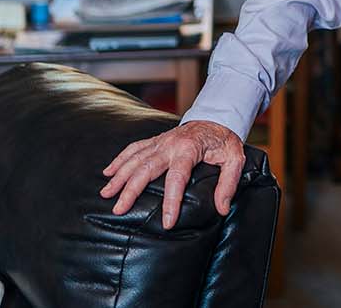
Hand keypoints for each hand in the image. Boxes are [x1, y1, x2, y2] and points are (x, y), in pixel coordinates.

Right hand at [100, 120, 244, 228]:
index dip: (171, 201)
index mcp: (189, 150)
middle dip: (131, 190)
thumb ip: (228, 184)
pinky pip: (134, 148)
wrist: (217, 118)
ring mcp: (160, 141)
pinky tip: (107, 172)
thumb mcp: (234, 159)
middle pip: (146, 169)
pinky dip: (119, 159)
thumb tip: (222, 208)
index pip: (177, 178)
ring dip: (119, 176)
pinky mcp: (155, 140)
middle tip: (119, 209)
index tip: (167, 222)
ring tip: (106, 194)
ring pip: (135, 159)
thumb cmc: (224, 141)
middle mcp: (170, 145)